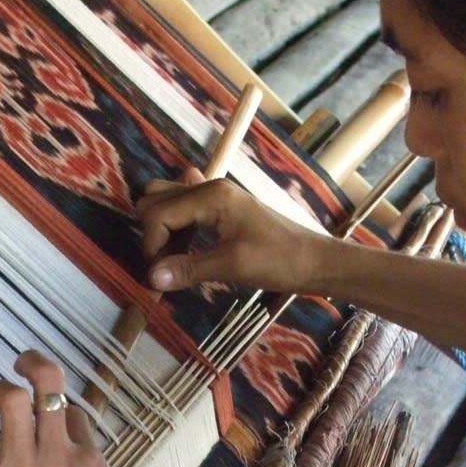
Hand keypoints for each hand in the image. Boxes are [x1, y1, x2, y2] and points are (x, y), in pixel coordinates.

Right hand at [136, 169, 326, 294]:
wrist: (314, 261)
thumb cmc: (279, 261)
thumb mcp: (232, 267)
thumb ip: (189, 269)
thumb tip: (150, 278)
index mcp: (211, 196)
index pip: (158, 213)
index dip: (152, 245)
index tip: (159, 275)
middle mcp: (210, 188)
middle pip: (156, 198)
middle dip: (152, 233)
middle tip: (166, 266)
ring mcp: (216, 196)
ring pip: (168, 201)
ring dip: (162, 230)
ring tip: (175, 262)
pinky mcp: (223, 209)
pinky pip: (186, 207)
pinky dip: (178, 226)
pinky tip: (186, 248)